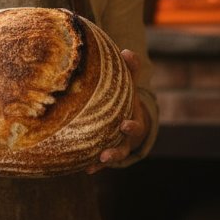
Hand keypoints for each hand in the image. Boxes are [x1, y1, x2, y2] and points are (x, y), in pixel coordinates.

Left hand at [85, 49, 149, 174]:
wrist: (127, 118)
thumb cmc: (126, 98)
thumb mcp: (130, 84)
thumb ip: (131, 69)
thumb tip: (126, 50)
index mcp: (133, 120)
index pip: (135, 125)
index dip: (131, 126)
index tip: (124, 124)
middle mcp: (127, 138)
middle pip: (125, 147)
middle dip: (117, 151)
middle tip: (106, 153)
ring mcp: (117, 147)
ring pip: (113, 158)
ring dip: (105, 161)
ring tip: (95, 162)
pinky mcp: (106, 153)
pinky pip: (99, 163)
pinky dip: (93, 166)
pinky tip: (84, 169)